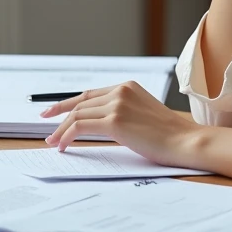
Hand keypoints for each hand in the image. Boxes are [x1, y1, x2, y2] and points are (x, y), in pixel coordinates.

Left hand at [40, 82, 199, 166]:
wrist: (184, 141)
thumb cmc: (168, 135)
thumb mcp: (143, 114)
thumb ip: (122, 111)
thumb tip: (98, 124)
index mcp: (127, 86)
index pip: (90, 94)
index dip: (69, 103)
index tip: (54, 111)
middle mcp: (120, 91)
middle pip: (80, 103)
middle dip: (59, 115)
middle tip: (47, 129)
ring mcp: (117, 104)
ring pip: (77, 114)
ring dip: (61, 130)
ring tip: (53, 143)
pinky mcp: (115, 121)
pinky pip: (80, 126)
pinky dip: (67, 135)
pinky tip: (63, 146)